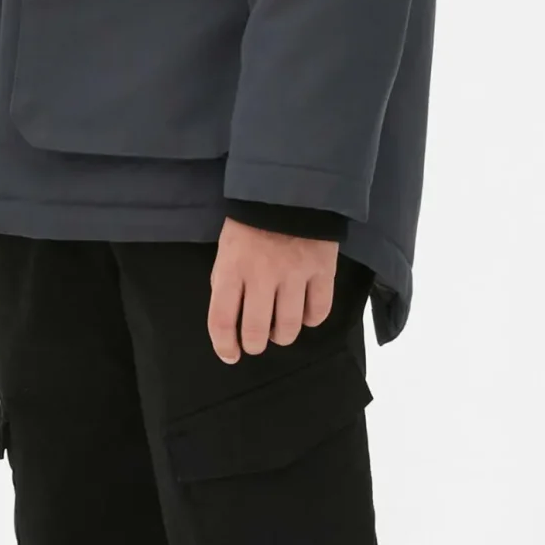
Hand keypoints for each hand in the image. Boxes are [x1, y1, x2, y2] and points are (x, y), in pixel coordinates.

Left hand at [208, 217, 337, 362]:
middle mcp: (262, 274)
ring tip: (280, 330)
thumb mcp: (227, 249)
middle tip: (256, 343)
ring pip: (289, 327)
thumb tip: (230, 320)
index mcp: (232, 268)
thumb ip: (226, 282)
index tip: (230, 354)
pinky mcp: (322, 270)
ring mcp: (295, 273)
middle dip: (254, 345)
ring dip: (282, 336)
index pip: (222, 320)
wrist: (289, 189)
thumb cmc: (251, 223)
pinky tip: (304, 313)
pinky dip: (311, 320)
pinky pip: (319, 312)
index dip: (224, 346)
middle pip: (257, 331)